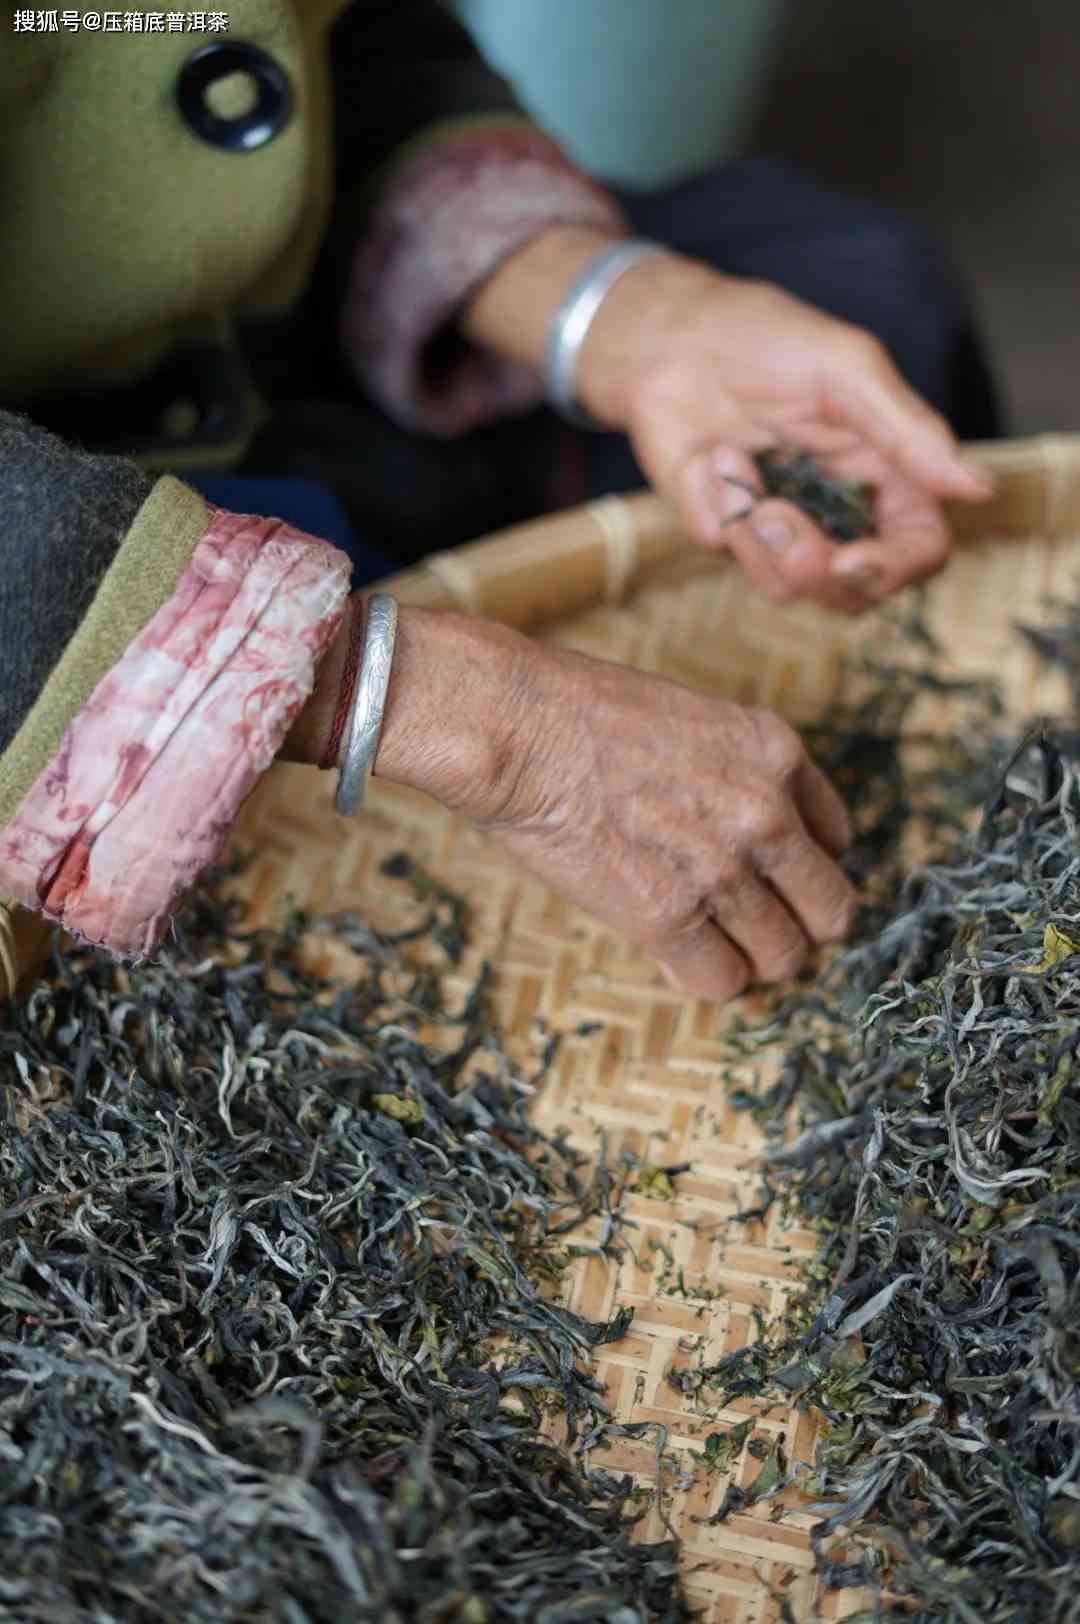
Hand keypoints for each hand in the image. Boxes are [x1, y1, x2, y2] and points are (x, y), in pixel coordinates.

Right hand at [290, 606, 855, 1002]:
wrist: (519, 726)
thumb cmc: (581, 712)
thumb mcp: (691, 718)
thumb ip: (735, 774)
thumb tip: (747, 834)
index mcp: (777, 752)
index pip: (836, 838)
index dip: (802, 866)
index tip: (773, 876)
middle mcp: (767, 814)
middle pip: (829, 912)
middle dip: (798, 924)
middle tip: (756, 924)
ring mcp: (721, 870)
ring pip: (781, 957)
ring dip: (749, 956)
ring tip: (709, 939)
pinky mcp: (667, 916)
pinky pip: (721, 981)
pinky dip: (703, 976)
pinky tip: (673, 949)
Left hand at [463, 228, 993, 613]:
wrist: (672, 337)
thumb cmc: (767, 339)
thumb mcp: (848, 370)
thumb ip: (910, 432)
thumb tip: (979, 488)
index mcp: (888, 474)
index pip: (918, 550)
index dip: (893, 569)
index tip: (850, 560)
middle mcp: (839, 512)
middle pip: (853, 590)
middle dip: (812, 566)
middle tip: (773, 514)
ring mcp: (780, 527)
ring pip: (786, 587)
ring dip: (754, 529)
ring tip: (731, 458)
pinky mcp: (725, 527)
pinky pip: (725, 546)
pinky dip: (713, 500)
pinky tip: (708, 456)